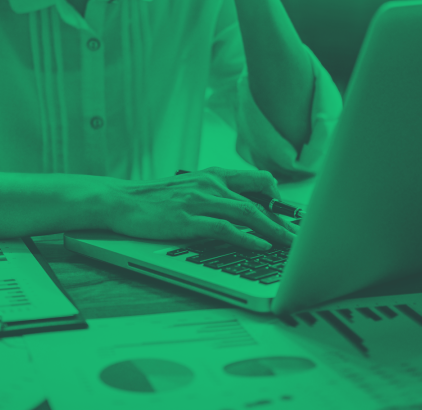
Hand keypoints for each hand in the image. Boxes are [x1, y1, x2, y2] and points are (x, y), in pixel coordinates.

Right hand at [109, 166, 295, 249]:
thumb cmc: (152, 199)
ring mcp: (200, 201)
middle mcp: (210, 184)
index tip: (292, 213)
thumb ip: (212, 194)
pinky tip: (259, 245)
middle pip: (258, 201)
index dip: (279, 196)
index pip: (256, 180)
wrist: (120, 201)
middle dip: (283, 220)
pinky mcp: (189, 219)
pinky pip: (224, 228)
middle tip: (300, 236)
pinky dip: (245, 237)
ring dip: (273, 230)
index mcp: (212, 176)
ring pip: (247, 214)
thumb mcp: (188, 189)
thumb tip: (238, 209)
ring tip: (289, 244)